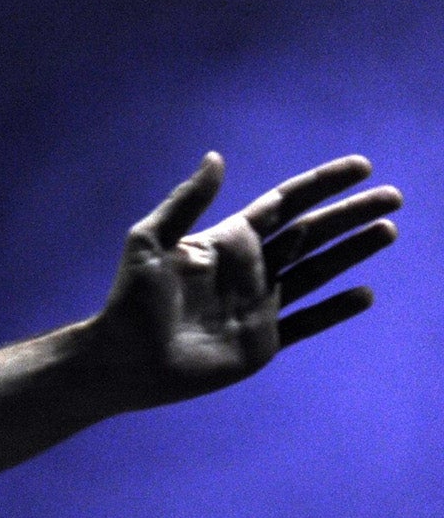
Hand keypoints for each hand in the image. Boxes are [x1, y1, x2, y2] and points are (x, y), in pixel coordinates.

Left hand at [84, 152, 400, 409]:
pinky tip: (364, 294)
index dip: (321, 185)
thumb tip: (217, 157)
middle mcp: (248, 270)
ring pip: (316, 272)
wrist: (123, 360)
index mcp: (226, 242)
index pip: (284, 204)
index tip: (361, 165)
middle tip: (394, 197)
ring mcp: (258, 306)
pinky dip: (335, 310)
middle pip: (310, 234)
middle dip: (350, 214)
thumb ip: (186, 203)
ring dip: (352, 251)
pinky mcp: (261, 342)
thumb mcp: (150, 243)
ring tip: (388, 231)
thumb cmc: (129, 301)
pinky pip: (306, 323)